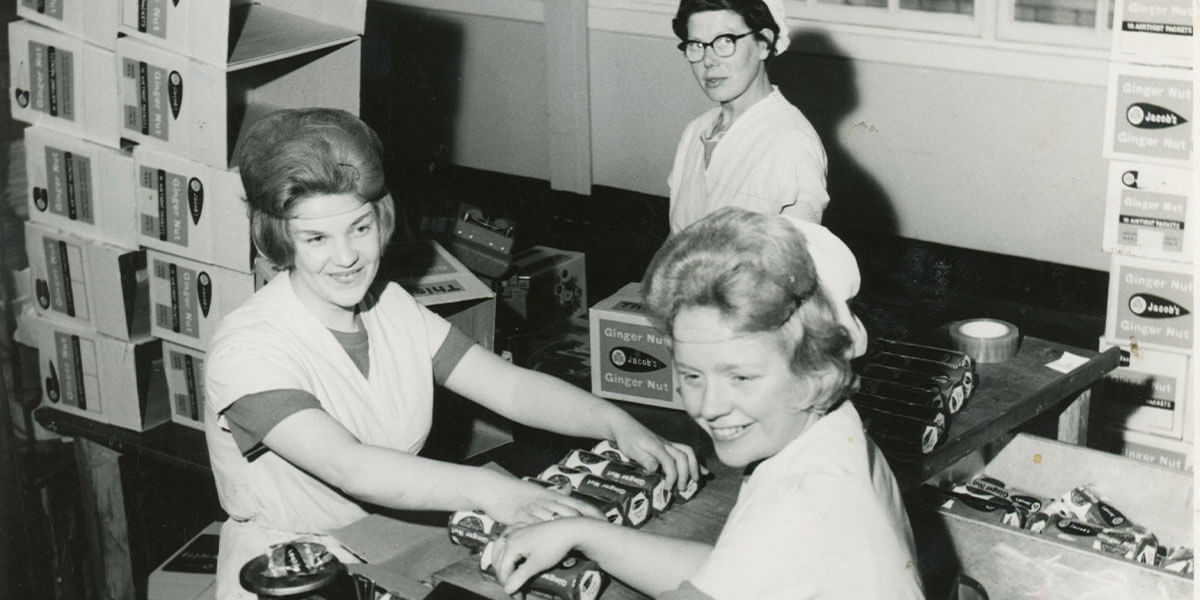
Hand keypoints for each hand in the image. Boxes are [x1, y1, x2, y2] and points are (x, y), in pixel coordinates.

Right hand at [479, 474, 605, 526]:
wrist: (495, 489)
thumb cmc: (517, 491)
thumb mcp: (539, 489)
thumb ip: (555, 491)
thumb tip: (568, 488)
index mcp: (553, 495)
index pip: (578, 503)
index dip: (592, 511)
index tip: (606, 518)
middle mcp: (546, 501)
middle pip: (571, 512)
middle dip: (586, 521)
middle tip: (601, 529)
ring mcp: (534, 509)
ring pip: (555, 519)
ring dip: (569, 528)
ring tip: (582, 537)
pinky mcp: (521, 517)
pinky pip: (535, 525)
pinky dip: (545, 532)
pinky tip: (553, 539)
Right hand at [489, 518, 597, 594]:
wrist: (569, 530)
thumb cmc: (554, 546)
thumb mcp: (536, 564)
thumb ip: (520, 577)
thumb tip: (507, 589)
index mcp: (511, 545)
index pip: (502, 570)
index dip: (508, 585)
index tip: (517, 596)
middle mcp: (511, 536)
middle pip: (499, 560)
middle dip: (504, 577)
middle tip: (514, 589)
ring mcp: (516, 531)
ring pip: (500, 549)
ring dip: (502, 563)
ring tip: (508, 576)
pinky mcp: (523, 529)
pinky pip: (508, 540)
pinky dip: (506, 550)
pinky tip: (510, 555)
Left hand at [608, 418, 700, 493]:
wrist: (625, 425)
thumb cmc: (627, 438)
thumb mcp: (631, 449)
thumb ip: (643, 458)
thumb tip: (655, 468)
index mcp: (656, 447)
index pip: (669, 462)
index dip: (672, 476)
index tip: (668, 487)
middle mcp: (666, 444)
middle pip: (683, 457)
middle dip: (686, 474)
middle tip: (682, 488)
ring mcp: (669, 444)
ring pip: (687, 452)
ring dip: (694, 466)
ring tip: (696, 480)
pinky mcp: (669, 445)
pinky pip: (686, 451)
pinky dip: (695, 461)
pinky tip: (702, 469)